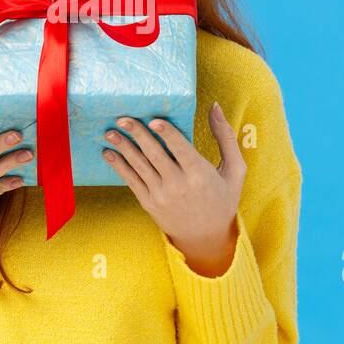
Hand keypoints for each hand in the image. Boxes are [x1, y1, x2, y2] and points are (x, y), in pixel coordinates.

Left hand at [101, 102, 246, 268]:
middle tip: (122, 118)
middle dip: (137, 134)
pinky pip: (131, 181)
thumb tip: (214, 106)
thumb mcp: (235, 169)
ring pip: (139, 166)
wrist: (207, 238)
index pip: (180, 148)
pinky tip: (108, 153)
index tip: (153, 120)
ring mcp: (161, 195)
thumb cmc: (223, 199)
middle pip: (154, 154)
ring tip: (110, 132)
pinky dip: (119, 166)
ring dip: (123, 148)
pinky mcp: (149, 203)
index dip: (166, 133)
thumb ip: (226, 136)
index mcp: (200, 174)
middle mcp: (179, 185)